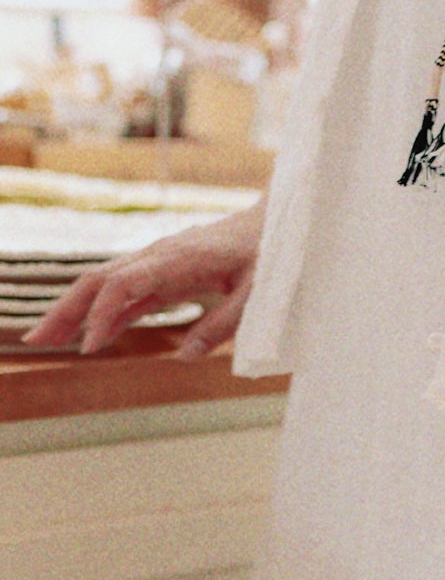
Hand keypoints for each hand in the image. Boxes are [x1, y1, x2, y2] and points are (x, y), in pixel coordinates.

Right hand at [21, 199, 266, 359]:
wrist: (273, 222)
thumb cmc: (268, 254)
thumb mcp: (257, 293)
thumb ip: (224, 325)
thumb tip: (184, 357)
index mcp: (178, 258)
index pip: (124, 283)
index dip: (102, 314)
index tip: (90, 346)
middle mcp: (158, 256)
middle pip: (98, 280)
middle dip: (65, 309)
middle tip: (35, 340)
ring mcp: (157, 262)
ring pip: (104, 284)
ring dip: (74, 311)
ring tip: (46, 340)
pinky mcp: (162, 272)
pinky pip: (125, 293)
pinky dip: (103, 313)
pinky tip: (91, 337)